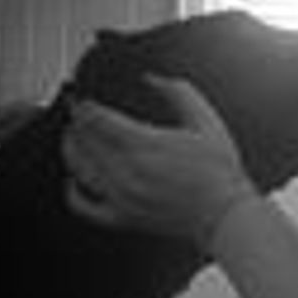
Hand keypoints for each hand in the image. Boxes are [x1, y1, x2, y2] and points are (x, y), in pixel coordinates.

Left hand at [62, 75, 257, 249]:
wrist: (226, 214)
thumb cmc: (220, 174)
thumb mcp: (206, 122)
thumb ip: (179, 93)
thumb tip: (154, 79)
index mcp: (146, 145)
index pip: (97, 119)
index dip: (84, 106)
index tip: (82, 100)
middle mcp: (128, 172)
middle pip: (84, 141)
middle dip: (77, 124)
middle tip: (79, 115)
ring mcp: (122, 197)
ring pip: (79, 168)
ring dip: (72, 150)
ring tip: (76, 139)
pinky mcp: (123, 218)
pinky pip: (83, 206)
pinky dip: (72, 192)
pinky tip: (73, 181)